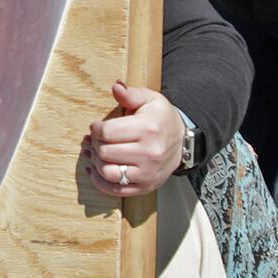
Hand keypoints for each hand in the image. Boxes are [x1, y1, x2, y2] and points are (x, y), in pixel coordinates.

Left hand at [82, 79, 184, 195]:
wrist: (182, 140)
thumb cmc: (160, 118)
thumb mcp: (150, 99)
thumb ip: (130, 94)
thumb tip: (116, 86)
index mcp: (148, 129)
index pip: (106, 132)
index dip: (96, 129)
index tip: (98, 127)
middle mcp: (150, 153)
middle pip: (104, 152)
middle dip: (96, 144)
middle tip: (98, 139)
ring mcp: (148, 173)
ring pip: (108, 172)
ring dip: (96, 162)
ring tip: (96, 153)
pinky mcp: (146, 186)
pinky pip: (115, 190)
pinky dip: (100, 181)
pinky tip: (95, 169)